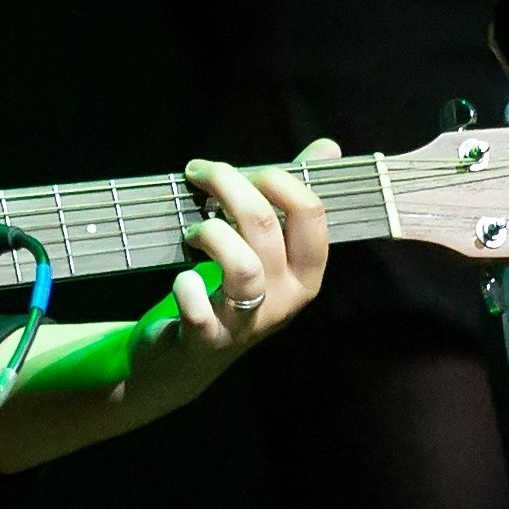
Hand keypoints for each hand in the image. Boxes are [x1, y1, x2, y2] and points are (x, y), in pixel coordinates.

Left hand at [128, 145, 339, 380]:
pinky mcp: (207, 342)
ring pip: (243, 268)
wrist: (185, 361)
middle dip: (230, 187)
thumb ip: (292, 199)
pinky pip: (200, 311)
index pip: (312, 215)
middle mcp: (285, 300)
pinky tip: (180, 278)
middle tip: (199, 172)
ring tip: (192, 230)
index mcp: (306, 273)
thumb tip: (328, 147)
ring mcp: (247, 324)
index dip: (277, 178)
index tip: (242, 168)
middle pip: (268, 228)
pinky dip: (185, 287)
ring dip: (211, 233)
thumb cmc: (229, 293)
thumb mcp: (267, 250)